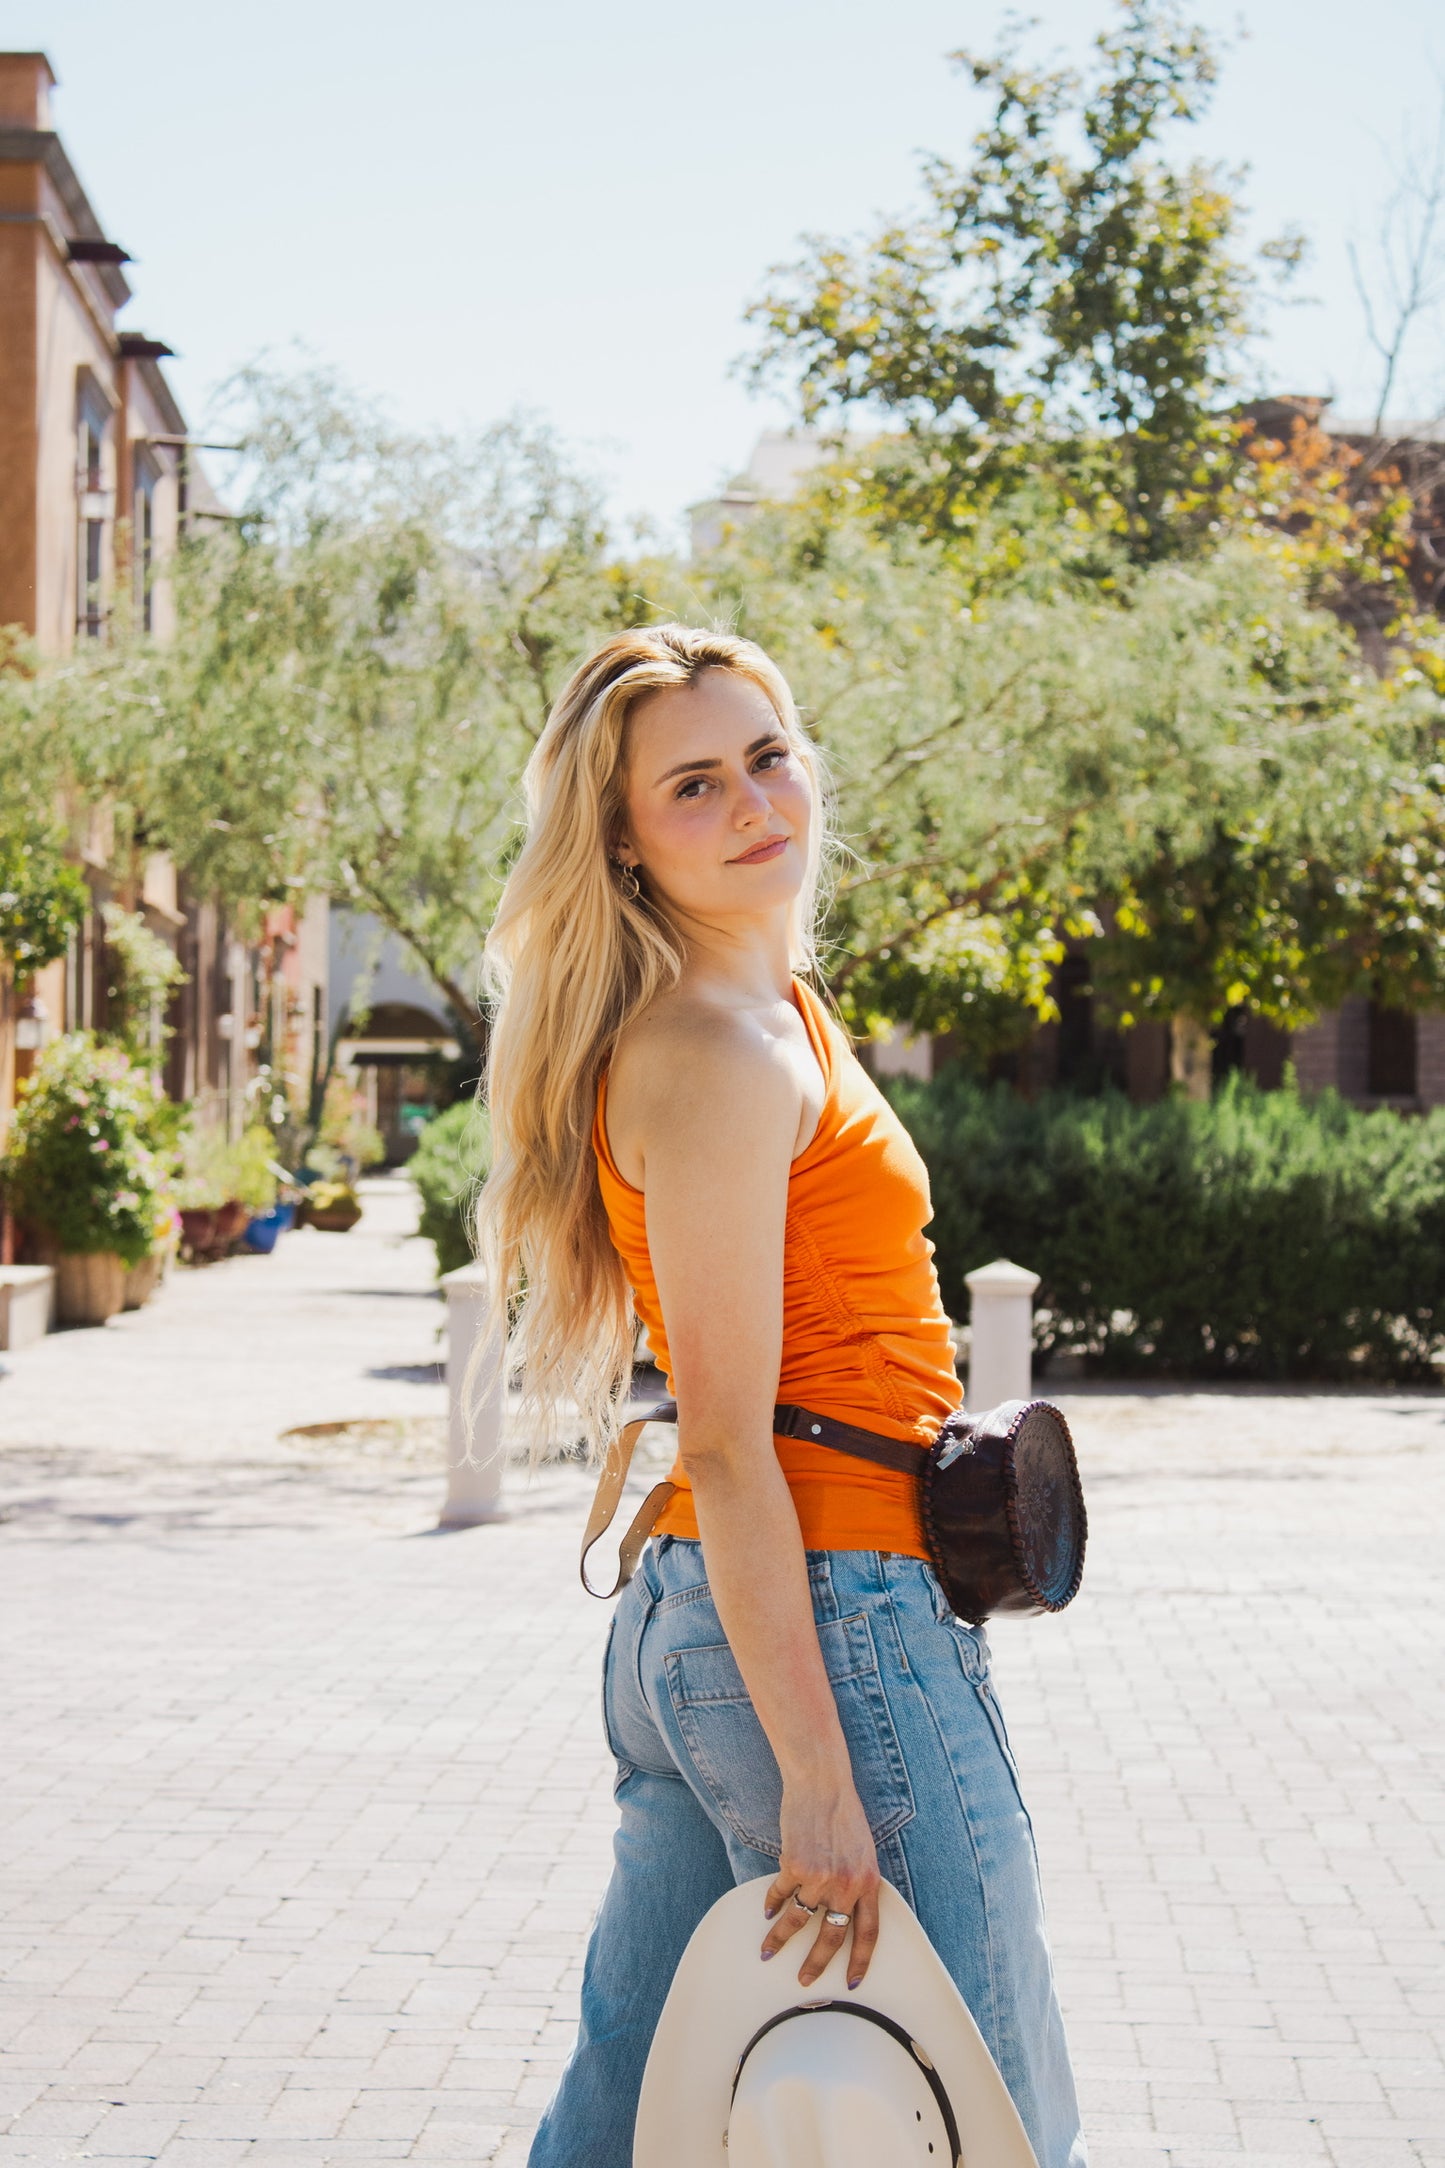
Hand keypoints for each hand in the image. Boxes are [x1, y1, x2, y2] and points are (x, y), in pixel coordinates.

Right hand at [761, 1774, 880, 1989]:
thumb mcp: (863, 1850)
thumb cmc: (843, 1813)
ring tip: (769, 1952)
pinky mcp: (795, 1866)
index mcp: (868, 1882)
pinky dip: (772, 1904)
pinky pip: (781, 1895)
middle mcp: (846, 1885)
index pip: (868, 1933)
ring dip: (780, 1940)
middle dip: (816, 1964)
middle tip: (804, 1980)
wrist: (822, 1783)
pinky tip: (767, 1912)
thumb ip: (857, 1880)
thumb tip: (844, 1910)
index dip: (861, 1961)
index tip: (853, 1981)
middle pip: (832, 1938)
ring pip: (798, 1921)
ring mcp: (820, 1877)